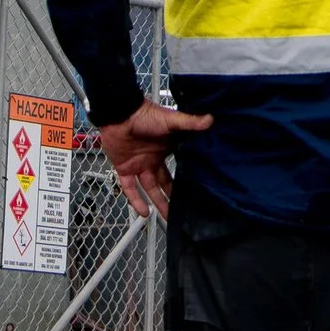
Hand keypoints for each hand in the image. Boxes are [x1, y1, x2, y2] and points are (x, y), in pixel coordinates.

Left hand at [97, 101, 213, 219]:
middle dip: (171, 198)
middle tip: (180, 213)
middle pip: (163, 184)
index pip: (175, 171)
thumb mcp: (170, 119)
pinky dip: (135, 200)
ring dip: (157, 203)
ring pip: (149, 189)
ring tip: (166, 218)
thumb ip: (189, 122)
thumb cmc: (144, 114)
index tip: (192, 195)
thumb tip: (210, 119)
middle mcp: (151, 160)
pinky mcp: (123, 168)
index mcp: (163, 151)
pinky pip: (129, 188)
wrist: (119, 112)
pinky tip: (143, 212)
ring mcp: (138, 165)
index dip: (182, 183)